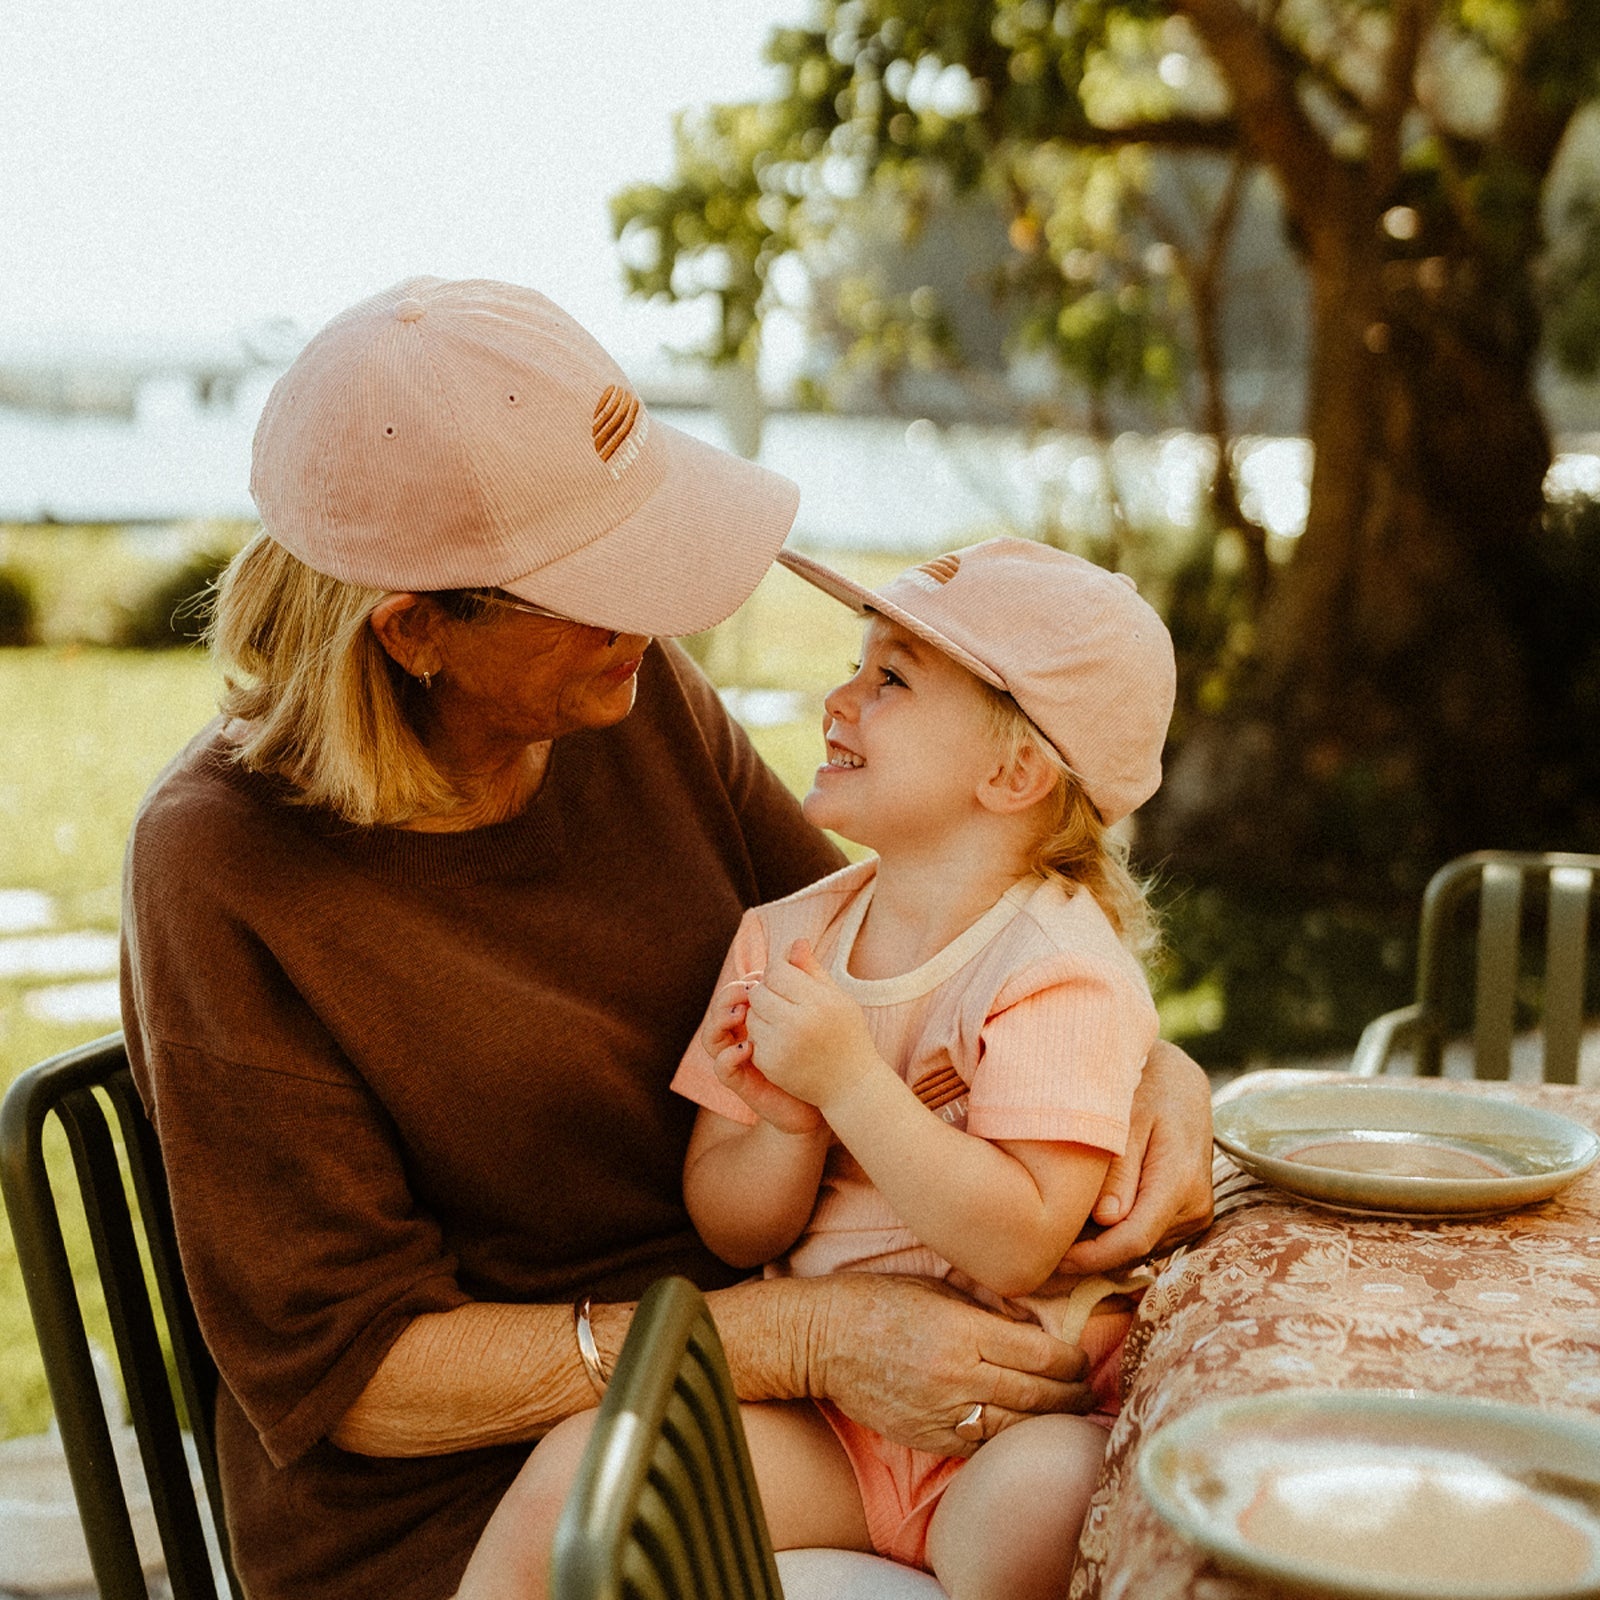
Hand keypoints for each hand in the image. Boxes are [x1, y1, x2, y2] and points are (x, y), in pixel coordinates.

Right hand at [704, 979, 824, 1134]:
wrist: (831, 1094)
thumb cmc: (822, 1051)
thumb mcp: (814, 1011)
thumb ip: (805, 980)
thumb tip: (799, 941)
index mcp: (758, 1017)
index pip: (738, 992)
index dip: (745, 982)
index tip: (762, 975)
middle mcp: (743, 1035)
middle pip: (719, 1010)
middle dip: (728, 996)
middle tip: (748, 990)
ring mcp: (739, 1059)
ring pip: (711, 1036)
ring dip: (720, 1021)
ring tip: (740, 1013)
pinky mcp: (742, 1082)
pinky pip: (722, 1068)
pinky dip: (728, 1056)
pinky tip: (747, 1048)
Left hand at [744, 940, 884, 1110]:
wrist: (851, 1085)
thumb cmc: (847, 1035)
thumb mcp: (837, 998)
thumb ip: (812, 969)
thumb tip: (795, 941)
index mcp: (819, 1002)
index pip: (777, 971)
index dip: (777, 971)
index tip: (786, 978)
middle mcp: (799, 1023)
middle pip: (759, 992)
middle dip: (766, 992)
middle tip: (780, 998)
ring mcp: (782, 1046)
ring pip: (752, 1015)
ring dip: (761, 1014)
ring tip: (782, 1020)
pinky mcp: (770, 1064)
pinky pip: (752, 1038)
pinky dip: (762, 1037)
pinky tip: (781, 1041)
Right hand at [808, 1274, 1092, 1457]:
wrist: (822, 1339)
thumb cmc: (879, 1301)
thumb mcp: (935, 1287)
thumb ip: (985, 1307)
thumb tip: (1032, 1322)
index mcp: (962, 1331)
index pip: (1040, 1354)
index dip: (1070, 1360)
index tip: (1080, 1358)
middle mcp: (956, 1375)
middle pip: (1036, 1394)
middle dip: (1070, 1394)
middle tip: (1087, 1390)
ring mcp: (941, 1412)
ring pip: (1014, 1425)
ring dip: (1047, 1420)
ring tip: (1066, 1412)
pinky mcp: (926, 1437)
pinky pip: (981, 1444)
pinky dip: (1007, 1436)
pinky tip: (1022, 1428)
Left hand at [1060, 1038, 1214, 1273]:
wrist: (1179, 1082)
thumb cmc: (1145, 1088)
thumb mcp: (1126, 1116)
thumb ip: (1118, 1169)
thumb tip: (1106, 1219)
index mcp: (1180, 1180)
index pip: (1134, 1238)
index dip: (1092, 1256)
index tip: (1053, 1257)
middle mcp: (1194, 1206)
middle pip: (1134, 1251)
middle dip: (1089, 1254)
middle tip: (1042, 1246)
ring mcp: (1194, 1215)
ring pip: (1139, 1250)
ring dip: (1101, 1246)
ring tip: (1060, 1227)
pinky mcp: (1187, 1217)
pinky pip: (1146, 1238)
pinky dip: (1115, 1236)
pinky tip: (1085, 1218)